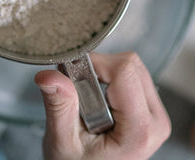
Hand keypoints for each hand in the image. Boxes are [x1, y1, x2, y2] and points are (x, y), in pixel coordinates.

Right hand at [35, 52, 170, 159]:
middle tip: (76, 89)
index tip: (72, 77)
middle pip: (129, 64)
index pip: (124, 71)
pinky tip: (94, 96)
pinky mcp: (149, 107)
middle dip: (97, 69)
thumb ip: (59, 107)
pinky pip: (131, 73)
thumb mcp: (62, 141)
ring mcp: (155, 112)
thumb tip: (49, 76)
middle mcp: (155, 120)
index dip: (93, 65)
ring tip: (85, 97)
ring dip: (102, 72)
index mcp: (139, 130)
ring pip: (131, 65)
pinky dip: (107, 75)